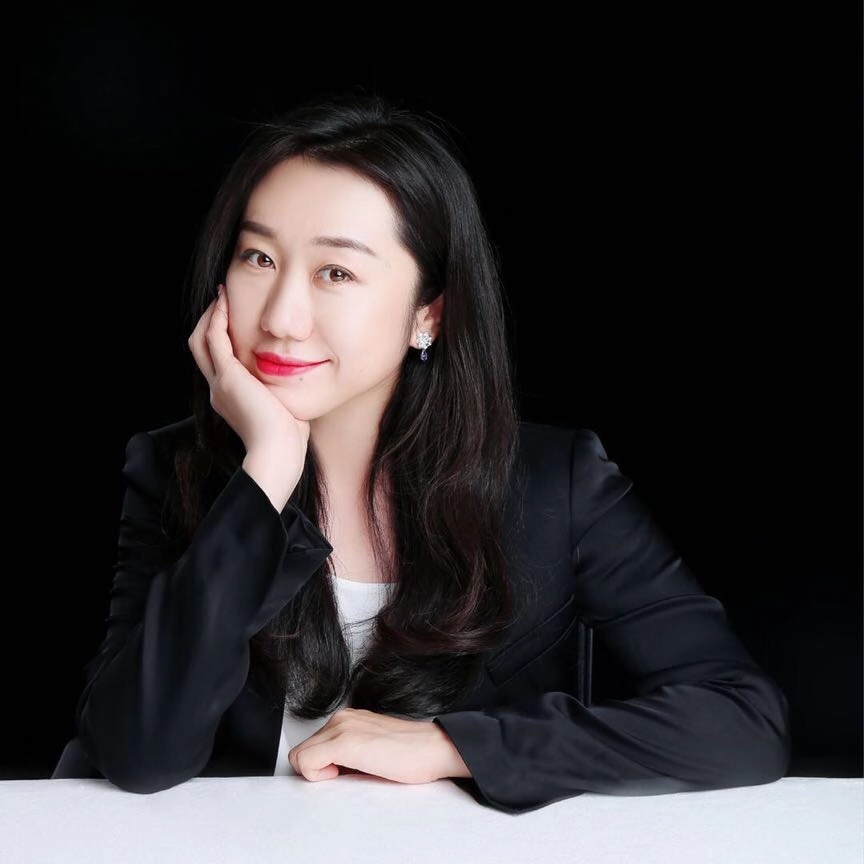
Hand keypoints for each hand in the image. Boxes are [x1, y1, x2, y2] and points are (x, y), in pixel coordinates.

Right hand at [188, 285, 308, 490]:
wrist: (277, 454)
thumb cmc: (288, 439)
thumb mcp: (283, 409)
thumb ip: (283, 392)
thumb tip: (300, 380)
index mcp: (230, 399)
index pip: (217, 361)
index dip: (220, 338)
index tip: (232, 318)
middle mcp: (219, 390)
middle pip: (201, 348)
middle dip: (209, 322)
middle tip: (221, 301)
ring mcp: (220, 384)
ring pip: (201, 340)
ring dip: (210, 316)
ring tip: (221, 296)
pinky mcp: (228, 377)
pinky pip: (214, 339)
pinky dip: (217, 318)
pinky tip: (225, 302)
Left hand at [287, 708, 471, 783]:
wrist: (434, 748)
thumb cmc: (411, 753)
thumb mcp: (372, 748)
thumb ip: (349, 753)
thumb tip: (330, 770)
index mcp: (348, 719)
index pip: (311, 746)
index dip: (320, 766)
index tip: (340, 773)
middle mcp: (342, 718)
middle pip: (302, 751)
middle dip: (316, 770)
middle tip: (343, 777)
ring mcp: (342, 727)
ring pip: (300, 757)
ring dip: (317, 772)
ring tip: (347, 775)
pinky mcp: (345, 741)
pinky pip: (306, 762)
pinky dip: (317, 776)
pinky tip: (342, 775)